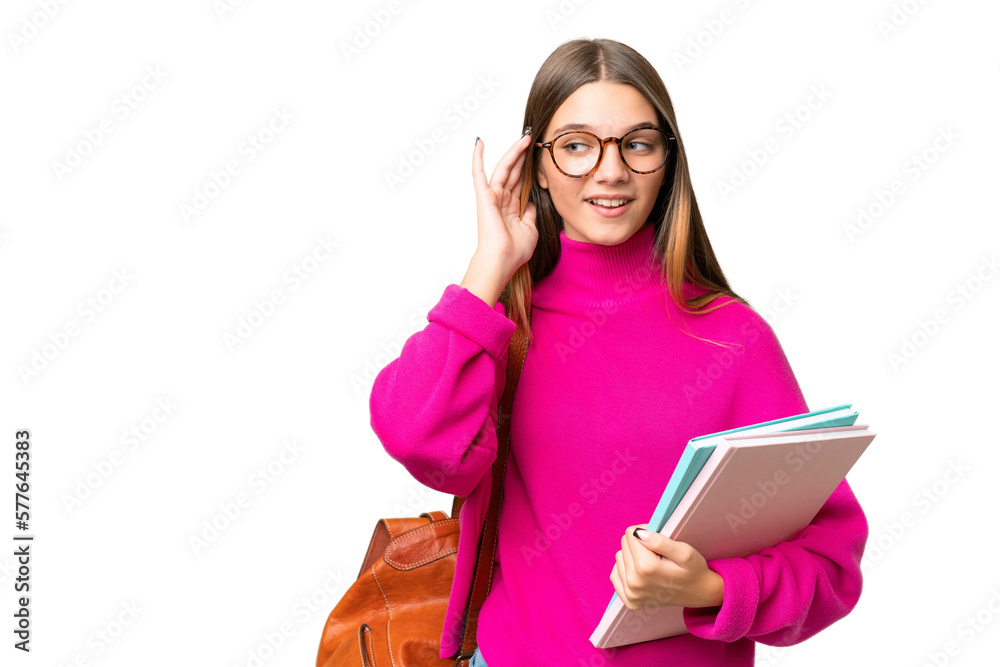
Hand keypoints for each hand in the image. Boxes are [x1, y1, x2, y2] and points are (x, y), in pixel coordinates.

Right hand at [471, 131, 538, 273]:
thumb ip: (530, 213)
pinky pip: (479, 173)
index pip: (521, 182)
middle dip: (523, 155)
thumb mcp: (530, 229)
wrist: (503, 259)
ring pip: (504, 168)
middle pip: (514, 171)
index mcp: (512, 207)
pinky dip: (477, 158)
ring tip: (523, 137)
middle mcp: (502, 199)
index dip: (529, 168)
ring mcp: (493, 196)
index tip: (537, 155)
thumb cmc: (515, 250)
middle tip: (531, 139)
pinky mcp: (484, 195)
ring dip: (513, 152)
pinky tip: (479, 142)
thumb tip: (531, 202)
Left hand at [610, 525, 724, 610]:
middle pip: (624, 545)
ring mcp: (631, 594)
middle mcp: (635, 583)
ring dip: (633, 556)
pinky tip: (641, 572)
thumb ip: (660, 541)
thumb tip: (639, 534)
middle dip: (639, 543)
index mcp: (647, 568)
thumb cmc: (693, 570)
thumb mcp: (685, 552)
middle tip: (657, 552)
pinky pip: (615, 575)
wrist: (700, 593)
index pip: (631, 534)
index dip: (645, 531)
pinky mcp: (630, 601)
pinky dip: (626, 569)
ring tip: (652, 563)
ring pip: (619, 558)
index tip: (657, 538)